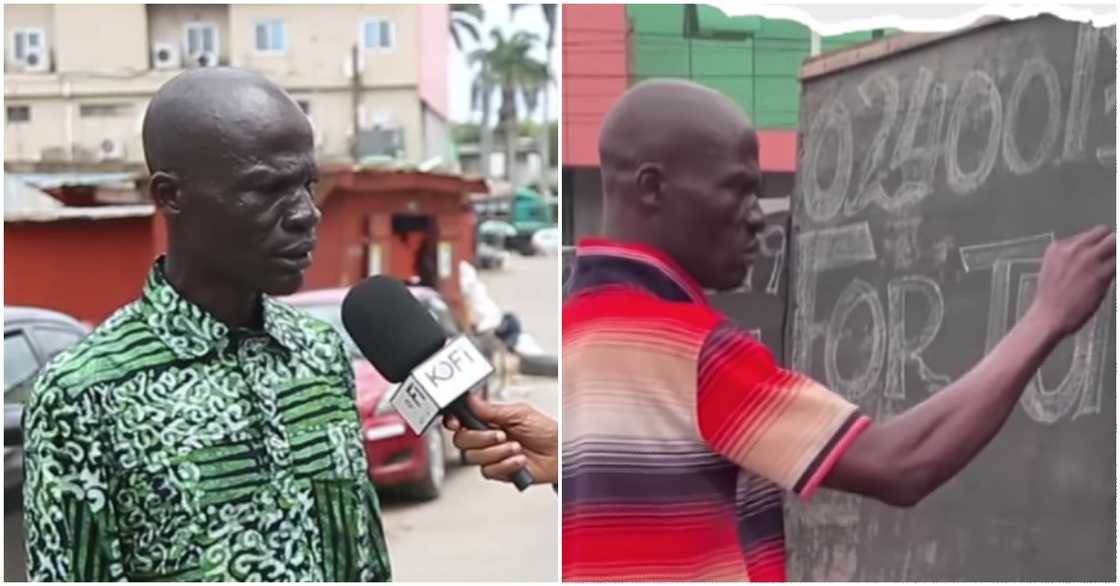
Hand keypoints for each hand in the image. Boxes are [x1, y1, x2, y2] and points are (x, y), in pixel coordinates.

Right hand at [442, 394, 557, 484]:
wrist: (560, 452)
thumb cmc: (545, 430)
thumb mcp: (519, 413)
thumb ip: (492, 409)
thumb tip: (470, 400)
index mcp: (489, 420)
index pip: (461, 421)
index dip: (454, 422)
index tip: (456, 422)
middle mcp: (487, 438)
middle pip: (462, 441)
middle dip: (481, 438)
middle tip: (501, 434)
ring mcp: (492, 455)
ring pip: (473, 457)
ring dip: (497, 452)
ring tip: (517, 447)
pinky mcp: (499, 471)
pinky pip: (488, 471)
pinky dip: (505, 465)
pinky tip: (519, 460)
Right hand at [1028, 225, 1114, 337]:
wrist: (1049, 317)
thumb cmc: (1050, 300)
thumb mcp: (1052, 271)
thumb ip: (1068, 259)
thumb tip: (1087, 257)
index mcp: (1058, 248)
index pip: (1086, 235)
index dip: (1095, 245)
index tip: (1100, 253)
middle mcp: (1074, 249)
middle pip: (1103, 232)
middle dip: (1111, 242)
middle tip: (1112, 255)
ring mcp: (1088, 259)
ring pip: (1115, 242)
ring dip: (1116, 252)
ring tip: (1111, 266)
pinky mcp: (1102, 273)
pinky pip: (1118, 261)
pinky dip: (1117, 265)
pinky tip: (1112, 274)